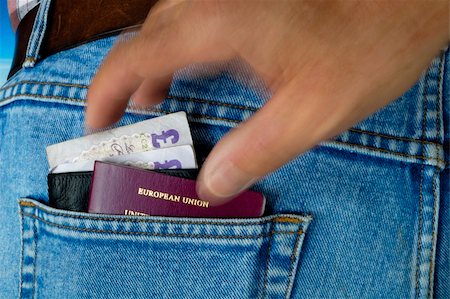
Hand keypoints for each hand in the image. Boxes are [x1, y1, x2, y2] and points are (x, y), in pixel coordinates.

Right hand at [86, 0, 448, 203]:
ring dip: (156, 61)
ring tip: (156, 94)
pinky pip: (197, 16)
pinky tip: (201, 66)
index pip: (133, 57)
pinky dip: (184, 45)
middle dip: (129, 80)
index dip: (105, 93)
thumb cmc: (368, 44)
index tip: (98, 122)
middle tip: (131, 117)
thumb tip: (213, 185)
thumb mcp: (310, 113)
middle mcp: (215, 0)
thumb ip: (254, 152)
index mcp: (218, 24)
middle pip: (145, 38)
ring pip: (169, 23)